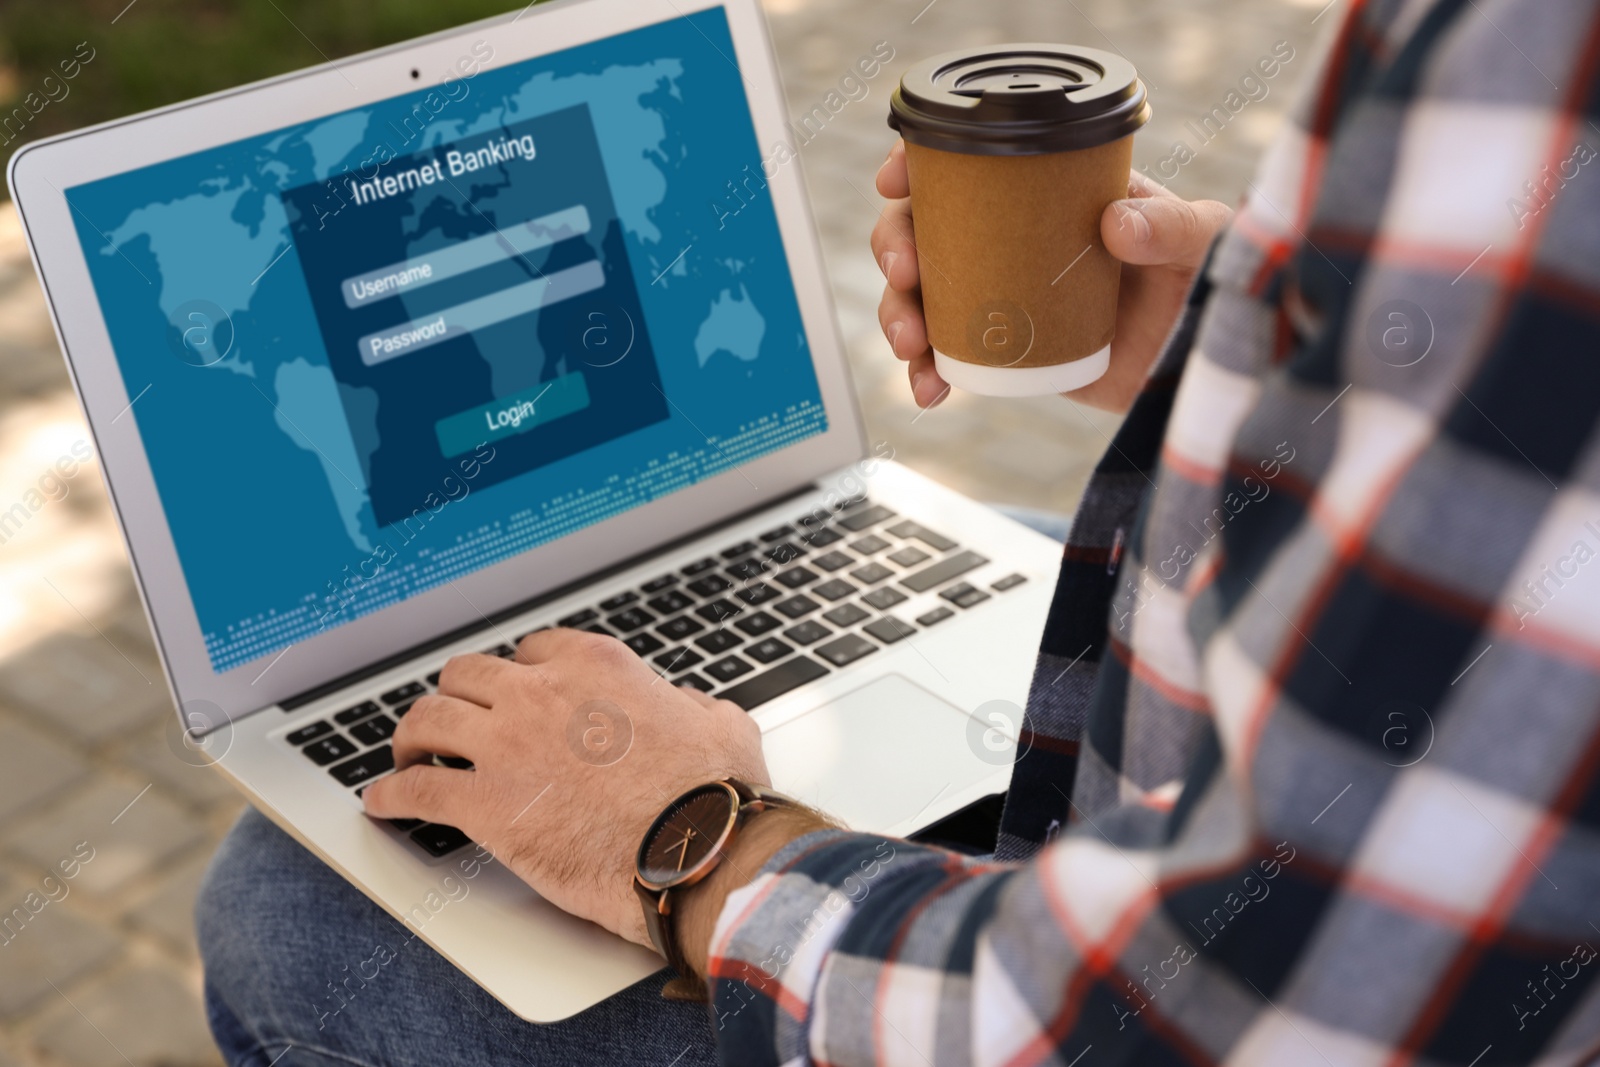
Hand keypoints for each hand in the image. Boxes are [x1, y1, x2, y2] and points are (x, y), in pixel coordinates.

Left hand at [361, 629, 771, 947]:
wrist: (699, 852)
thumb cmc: (716, 796)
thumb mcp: (723, 725)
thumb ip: (695, 707)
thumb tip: (690, 708)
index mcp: (597, 668)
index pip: (535, 649)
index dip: (520, 673)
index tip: (514, 694)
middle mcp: (542, 694)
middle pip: (468, 675)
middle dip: (456, 697)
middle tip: (452, 721)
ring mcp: (507, 747)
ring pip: (428, 719)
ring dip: (412, 738)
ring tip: (407, 756)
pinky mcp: (486, 807)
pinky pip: (414, 792)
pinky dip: (390, 796)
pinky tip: (383, 805)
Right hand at [871, 140, 1233, 412]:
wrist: (1200, 362)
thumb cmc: (1205, 283)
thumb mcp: (1201, 243)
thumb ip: (1170, 229)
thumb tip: (1115, 225)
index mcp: (1048, 193)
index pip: (969, 165)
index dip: (918, 165)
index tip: (894, 181)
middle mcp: (1012, 238)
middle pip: (926, 227)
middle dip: (895, 245)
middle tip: (905, 271)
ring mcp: (1001, 295)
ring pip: (923, 293)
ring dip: (899, 313)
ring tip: (911, 344)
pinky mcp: (1003, 350)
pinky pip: (946, 356)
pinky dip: (926, 373)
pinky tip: (929, 390)